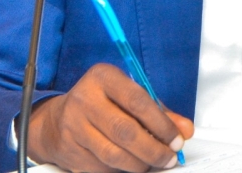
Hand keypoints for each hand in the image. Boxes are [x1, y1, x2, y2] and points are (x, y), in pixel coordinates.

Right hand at [28, 63, 193, 171]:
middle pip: (125, 131)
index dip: (162, 124)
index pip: (138, 101)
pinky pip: (102, 168)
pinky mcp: (69, 151)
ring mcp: (73, 126)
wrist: (57, 120)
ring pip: (114, 155)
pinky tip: (130, 164)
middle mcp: (85, 99)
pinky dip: (121, 170)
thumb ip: (158, 111)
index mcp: (103, 77)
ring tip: (153, 162)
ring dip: (140, 164)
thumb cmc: (102, 103)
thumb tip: (184, 130)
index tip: (177, 138)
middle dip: (154, 150)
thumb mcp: (128, 95)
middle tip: (169, 157)